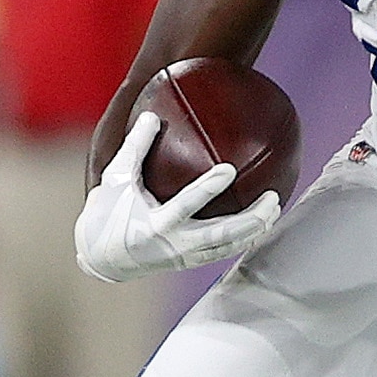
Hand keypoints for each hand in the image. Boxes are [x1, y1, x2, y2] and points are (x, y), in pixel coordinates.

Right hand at [73, 112, 281, 279]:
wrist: (101, 259)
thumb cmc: (107, 213)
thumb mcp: (116, 178)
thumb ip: (136, 146)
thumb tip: (152, 113)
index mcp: (154, 224)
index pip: (186, 205)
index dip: (208, 189)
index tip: (228, 169)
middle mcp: (173, 244)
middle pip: (222, 235)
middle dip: (251, 219)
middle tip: (273, 197)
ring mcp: (184, 257)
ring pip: (228, 246)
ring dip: (254, 230)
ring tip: (275, 208)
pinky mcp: (189, 263)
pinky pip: (223, 251)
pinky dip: (243, 238)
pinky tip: (260, 223)